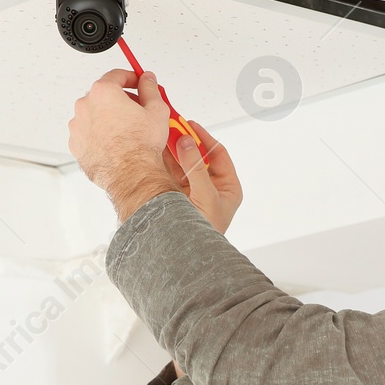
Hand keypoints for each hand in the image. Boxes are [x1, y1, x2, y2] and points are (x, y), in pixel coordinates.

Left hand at [68, 69, 169, 194]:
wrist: (130, 173)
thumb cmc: (140, 145)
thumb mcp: (156, 110)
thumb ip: (150, 89)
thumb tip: (147, 80)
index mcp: (103, 92)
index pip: (116, 75)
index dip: (131, 77)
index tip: (138, 82)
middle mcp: (85, 106)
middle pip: (104, 95)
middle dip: (121, 100)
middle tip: (138, 110)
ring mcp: (78, 126)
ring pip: (95, 115)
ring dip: (109, 118)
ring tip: (128, 131)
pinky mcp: (76, 144)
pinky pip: (89, 133)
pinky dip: (100, 134)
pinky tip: (116, 143)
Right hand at [159, 119, 243, 233]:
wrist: (185, 258)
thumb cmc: (203, 233)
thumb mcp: (205, 196)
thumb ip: (195, 167)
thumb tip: (187, 143)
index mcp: (227, 188)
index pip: (218, 154)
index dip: (204, 138)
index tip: (190, 125)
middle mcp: (211, 189)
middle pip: (199, 157)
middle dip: (185, 142)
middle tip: (172, 127)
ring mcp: (193, 194)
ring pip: (182, 166)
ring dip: (172, 151)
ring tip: (162, 136)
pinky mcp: (177, 199)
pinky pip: (171, 176)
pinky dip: (163, 164)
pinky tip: (156, 152)